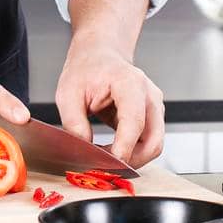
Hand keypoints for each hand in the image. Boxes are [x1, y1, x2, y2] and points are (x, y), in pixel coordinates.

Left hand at [55, 38, 164, 167]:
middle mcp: (149, 95)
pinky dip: (133, 152)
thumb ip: (74, 123)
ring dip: (133, 158)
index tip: (109, 164)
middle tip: (106, 168)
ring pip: (154, 144)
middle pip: (153, 140)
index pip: (134, 122)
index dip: (124, 148)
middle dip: (132, 160)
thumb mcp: (68, 93)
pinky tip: (112, 151)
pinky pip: (149, 141)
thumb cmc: (86, 68)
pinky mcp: (152, 116)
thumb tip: (84, 151)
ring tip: (105, 158)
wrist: (99, 54)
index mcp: (130, 83)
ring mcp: (154, 106)